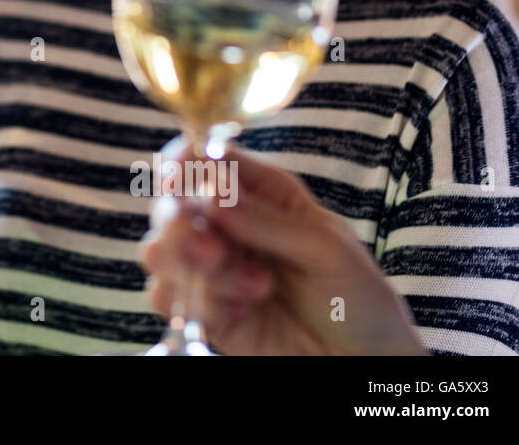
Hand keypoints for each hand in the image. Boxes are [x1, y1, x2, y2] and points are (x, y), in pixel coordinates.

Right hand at [138, 139, 426, 354]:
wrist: (361, 361)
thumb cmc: (357, 296)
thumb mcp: (324, 249)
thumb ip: (265, 221)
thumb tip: (211, 194)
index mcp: (259, 192)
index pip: (204, 158)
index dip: (182, 161)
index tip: (178, 178)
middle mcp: (226, 224)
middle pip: (168, 204)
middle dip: (181, 227)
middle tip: (215, 252)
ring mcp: (211, 267)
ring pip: (157, 250)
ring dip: (196, 271)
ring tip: (254, 289)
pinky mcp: (202, 309)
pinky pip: (164, 297)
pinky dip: (197, 305)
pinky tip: (239, 314)